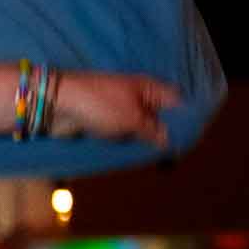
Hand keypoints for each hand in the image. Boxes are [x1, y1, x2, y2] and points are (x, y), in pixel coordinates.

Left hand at [47, 71, 178, 147]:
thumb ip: (155, 130)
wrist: (56, 103)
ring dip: (148, 141)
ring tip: (161, 160)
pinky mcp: (106, 121)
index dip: (186, 120)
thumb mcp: (134, 119)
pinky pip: (125, 134)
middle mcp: (138, 96)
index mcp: (149, 88)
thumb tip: (170, 141)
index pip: (178, 102)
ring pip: (143, 128)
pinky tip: (139, 155)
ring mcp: (121, 109)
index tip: (191, 140)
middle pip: (161, 117)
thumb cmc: (99, 104)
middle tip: (175, 156)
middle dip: (167, 134)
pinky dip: (130, 143)